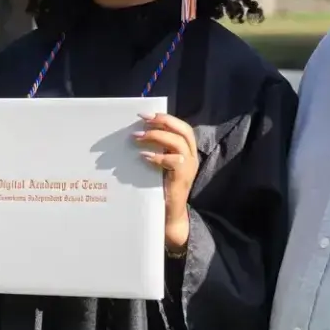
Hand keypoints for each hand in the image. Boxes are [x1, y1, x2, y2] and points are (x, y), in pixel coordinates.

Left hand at [135, 112, 198, 252]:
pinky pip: (174, 161)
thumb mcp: (160, 165)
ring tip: (137, 137)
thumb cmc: (160, 188)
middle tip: (143, 120)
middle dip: (163, 122)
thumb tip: (136, 133)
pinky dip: (158, 156)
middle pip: (184, 130)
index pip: (182, 127)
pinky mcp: (183, 178)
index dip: (165, 118)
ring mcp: (189, 168)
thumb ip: (156, 149)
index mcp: (188, 151)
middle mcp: (193, 157)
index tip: (145, 114)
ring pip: (178, 143)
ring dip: (157, 136)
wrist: (169, 215)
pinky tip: (144, 156)